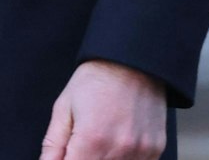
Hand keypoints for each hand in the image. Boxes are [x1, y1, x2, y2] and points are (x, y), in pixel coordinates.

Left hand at [39, 61, 166, 159]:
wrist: (133, 59)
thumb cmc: (97, 79)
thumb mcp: (64, 107)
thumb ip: (53, 145)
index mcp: (92, 139)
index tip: (68, 153)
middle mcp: (119, 148)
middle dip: (84, 158)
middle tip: (83, 144)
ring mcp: (141, 150)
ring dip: (104, 159)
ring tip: (102, 138)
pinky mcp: (155, 148)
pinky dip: (124, 159)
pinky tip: (119, 142)